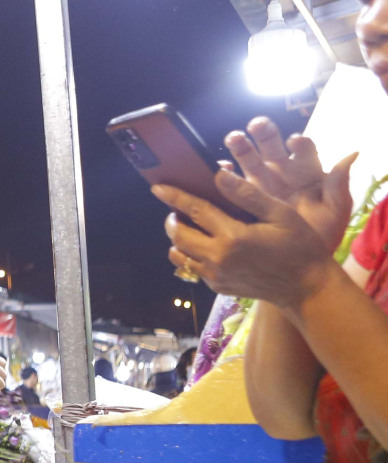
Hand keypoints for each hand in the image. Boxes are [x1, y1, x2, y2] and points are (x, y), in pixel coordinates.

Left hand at [157, 173, 339, 307]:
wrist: (306, 288)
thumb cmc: (299, 246)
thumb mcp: (280, 214)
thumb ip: (247, 195)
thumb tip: (219, 175)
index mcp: (233, 237)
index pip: (195, 211)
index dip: (174, 197)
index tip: (157, 188)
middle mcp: (218, 258)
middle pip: (178, 236)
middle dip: (172, 220)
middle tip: (176, 210)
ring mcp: (215, 276)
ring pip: (180, 256)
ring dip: (178, 240)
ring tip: (188, 227)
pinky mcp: (217, 287)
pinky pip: (191, 269)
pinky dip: (189, 255)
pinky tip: (203, 244)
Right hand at [222, 119, 356, 250]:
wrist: (300, 261)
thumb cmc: (322, 234)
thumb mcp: (336, 211)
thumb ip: (340, 185)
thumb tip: (352, 153)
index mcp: (307, 172)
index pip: (304, 150)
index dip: (299, 144)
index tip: (293, 142)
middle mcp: (282, 172)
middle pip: (272, 147)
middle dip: (264, 134)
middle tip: (256, 126)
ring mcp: (261, 184)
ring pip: (250, 159)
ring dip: (241, 147)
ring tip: (234, 139)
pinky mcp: (243, 197)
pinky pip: (232, 182)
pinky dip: (225, 173)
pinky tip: (221, 169)